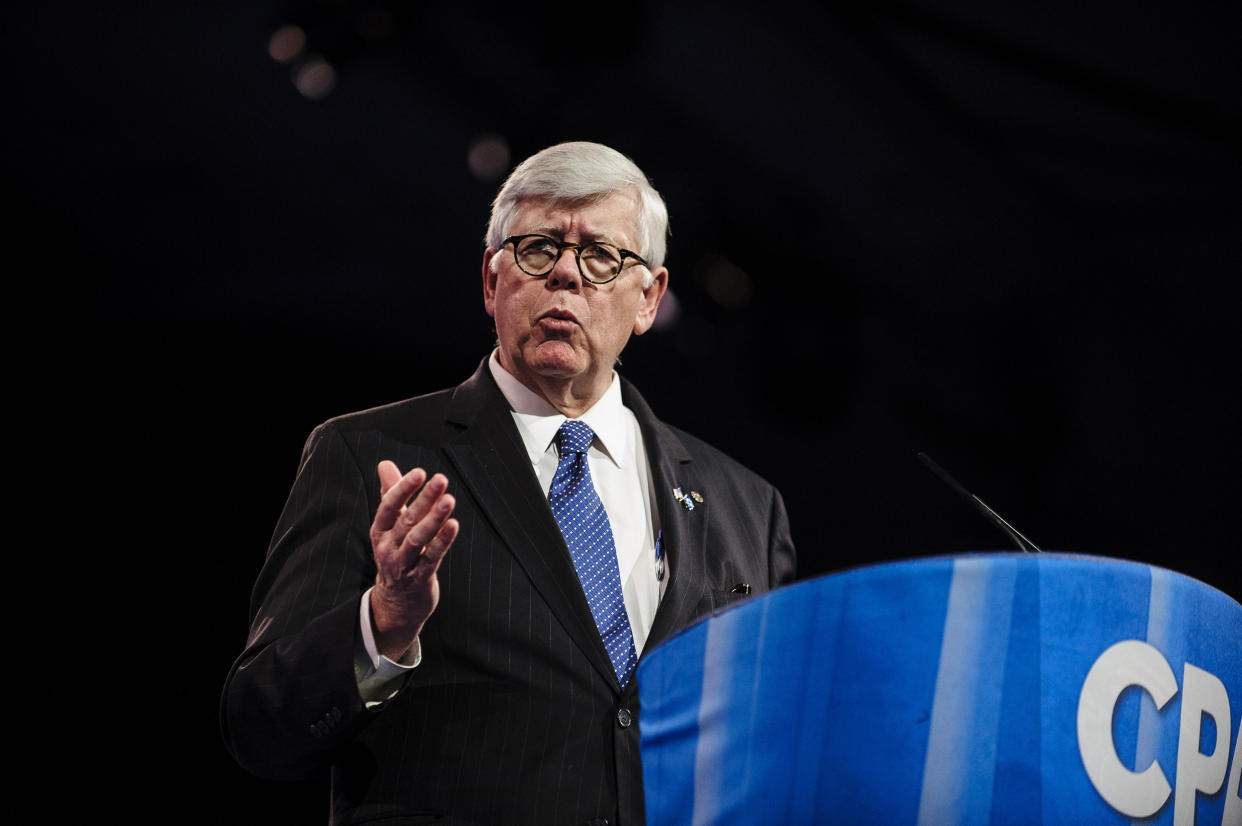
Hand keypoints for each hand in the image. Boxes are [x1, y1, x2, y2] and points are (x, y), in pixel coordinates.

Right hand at [368, 461, 458, 659]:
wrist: (396, 603)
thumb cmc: (396, 554)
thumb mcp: (390, 526)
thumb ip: (390, 494)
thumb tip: (384, 464)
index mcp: (380, 532)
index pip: (388, 507)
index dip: (403, 489)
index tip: (420, 472)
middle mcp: (388, 547)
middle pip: (407, 520)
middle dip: (424, 499)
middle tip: (441, 480)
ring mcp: (402, 565)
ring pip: (418, 539)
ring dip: (434, 519)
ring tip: (449, 501)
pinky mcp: (419, 579)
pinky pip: (431, 558)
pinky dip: (442, 542)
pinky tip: (454, 526)